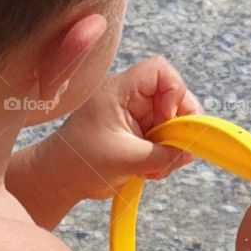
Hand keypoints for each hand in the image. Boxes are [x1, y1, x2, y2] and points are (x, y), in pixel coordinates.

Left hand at [41, 55, 201, 202]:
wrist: (60, 180)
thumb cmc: (80, 163)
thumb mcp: (125, 159)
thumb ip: (161, 155)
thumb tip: (190, 152)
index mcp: (120, 91)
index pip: (160, 70)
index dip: (174, 89)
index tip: (168, 118)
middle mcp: (130, 99)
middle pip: (173, 98)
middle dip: (177, 127)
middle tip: (175, 151)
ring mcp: (136, 117)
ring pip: (172, 123)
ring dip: (170, 148)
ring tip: (154, 169)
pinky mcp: (139, 136)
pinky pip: (164, 141)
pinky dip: (163, 157)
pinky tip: (149, 172)